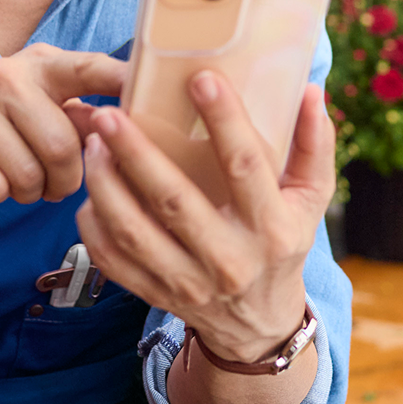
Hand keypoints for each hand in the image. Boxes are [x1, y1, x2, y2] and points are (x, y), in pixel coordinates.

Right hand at [0, 43, 126, 209]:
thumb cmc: (11, 130)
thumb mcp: (48, 113)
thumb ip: (86, 117)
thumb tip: (128, 126)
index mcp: (41, 63)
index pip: (87, 68)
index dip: (118, 79)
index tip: (146, 85)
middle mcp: (3, 73)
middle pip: (61, 145)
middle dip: (65, 179)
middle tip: (54, 182)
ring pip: (28, 173)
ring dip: (31, 191)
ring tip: (21, 178)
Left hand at [76, 73, 335, 363]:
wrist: (260, 324)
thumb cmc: (283, 243)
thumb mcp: (309, 199)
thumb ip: (313, 145)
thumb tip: (311, 91)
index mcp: (271, 229)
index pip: (245, 166)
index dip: (225, 120)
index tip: (201, 79)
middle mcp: (229, 260)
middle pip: (174, 201)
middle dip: (136, 153)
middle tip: (109, 113)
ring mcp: (189, 283)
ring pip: (133, 232)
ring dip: (105, 184)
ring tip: (93, 143)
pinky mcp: (157, 295)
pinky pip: (113, 260)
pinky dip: (93, 225)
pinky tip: (90, 190)